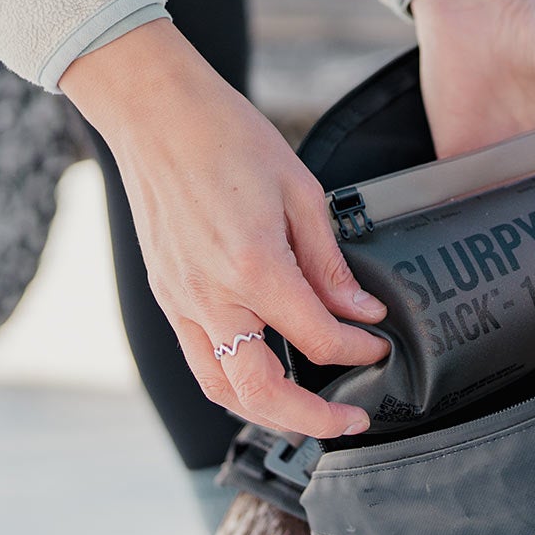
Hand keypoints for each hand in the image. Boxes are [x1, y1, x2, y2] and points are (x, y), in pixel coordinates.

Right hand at [59, 19, 387, 437]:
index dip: (358, 350)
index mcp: (253, 266)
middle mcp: (210, 295)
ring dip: (267, 414)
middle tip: (351, 422)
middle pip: (261, 391)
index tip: (379, 345)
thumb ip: (330, 262)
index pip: (317, 338)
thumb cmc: (227, 136)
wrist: (155, 111)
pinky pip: (199, 360)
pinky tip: (265, 377)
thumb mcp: (300, 191)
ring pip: (222, 389)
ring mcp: (181, 301)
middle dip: (311, 420)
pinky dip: (234, 384)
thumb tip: (361, 311)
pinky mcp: (168, 296)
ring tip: (308, 415)